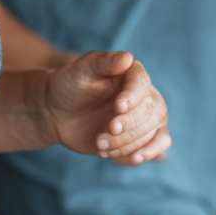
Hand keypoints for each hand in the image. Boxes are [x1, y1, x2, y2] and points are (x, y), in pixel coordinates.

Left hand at [44, 51, 170, 165]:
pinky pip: (158, 144)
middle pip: (152, 110)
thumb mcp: (80, 70)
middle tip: (102, 134)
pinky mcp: (141, 134)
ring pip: (153, 130)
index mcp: (130, 72)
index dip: (133, 97)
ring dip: (127, 142)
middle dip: (129, 126)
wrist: (58, 113)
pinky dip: (146, 152)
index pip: (142, 83)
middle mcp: (142, 93)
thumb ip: (103, 62)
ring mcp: (143, 115)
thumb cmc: (68, 85)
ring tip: (100, 144)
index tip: (117, 107)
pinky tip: (130, 157)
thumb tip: (128, 57)